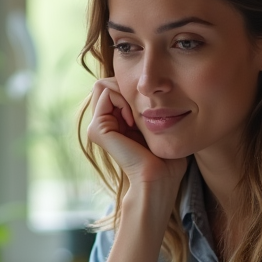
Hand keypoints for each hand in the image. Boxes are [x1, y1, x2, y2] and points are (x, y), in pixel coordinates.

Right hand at [86, 78, 185, 192]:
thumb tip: (149, 86)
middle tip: (140, 111)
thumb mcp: (156, 124)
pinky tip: (132, 120)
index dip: (130, 89)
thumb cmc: (165, 156)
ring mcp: (96, 126)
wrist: (159, 178)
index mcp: (114, 122)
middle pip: (106, 84)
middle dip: (125, 88)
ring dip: (124, 93)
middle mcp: (102, 123)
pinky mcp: (96, 129)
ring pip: (103, 85)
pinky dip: (123, 98)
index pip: (113, 87)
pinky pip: (106, 92)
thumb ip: (147, 107)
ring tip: (136, 117)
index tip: (147, 110)